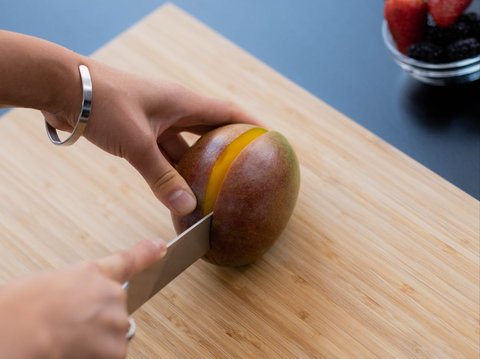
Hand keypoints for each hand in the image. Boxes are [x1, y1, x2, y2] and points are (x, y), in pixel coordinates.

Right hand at [0, 239, 165, 358]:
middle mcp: (111, 292)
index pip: (128, 260)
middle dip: (98, 320)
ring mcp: (116, 318)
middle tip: (68, 325)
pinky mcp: (116, 347)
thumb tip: (77, 301)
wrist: (20, 330)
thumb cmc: (20, 308)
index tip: (161, 247)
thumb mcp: (50, 284)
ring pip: (114, 334)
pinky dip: (96, 358)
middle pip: (115, 309)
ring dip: (97, 341)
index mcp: (92, 272)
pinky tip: (74, 351)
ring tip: (67, 339)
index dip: (147, 252)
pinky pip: (111, 355)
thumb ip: (77, 289)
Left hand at [44, 60, 258, 215]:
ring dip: (196, 163)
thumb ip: (162, 177)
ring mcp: (155, 120)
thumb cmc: (104, 104)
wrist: (64, 89)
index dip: (250, 123)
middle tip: (243, 167)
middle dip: (226, 147)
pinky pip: (163, 152)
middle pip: (209, 129)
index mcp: (182, 102)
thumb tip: (187, 208)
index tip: (269, 137)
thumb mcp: (137, 143)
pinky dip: (172, 168)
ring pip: (184, 144)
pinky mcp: (139, 130)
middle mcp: (173, 109)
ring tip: (213, 185)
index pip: (227, 111)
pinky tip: (177, 185)